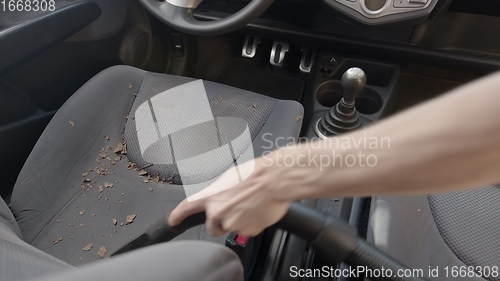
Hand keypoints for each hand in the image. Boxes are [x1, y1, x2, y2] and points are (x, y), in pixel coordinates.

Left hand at [168, 156, 289, 236]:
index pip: (187, 207)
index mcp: (212, 196)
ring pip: (230, 228)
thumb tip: (220, 198)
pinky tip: (256, 212)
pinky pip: (245, 231)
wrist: (273, 179)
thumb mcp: (229, 178)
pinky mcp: (246, 231)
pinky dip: (250, 224)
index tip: (173, 220)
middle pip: (212, 226)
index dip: (177, 215)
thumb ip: (220, 192)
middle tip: (235, 210)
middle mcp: (218, 212)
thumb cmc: (255, 174)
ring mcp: (232, 223)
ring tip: (249, 206)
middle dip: (220, 222)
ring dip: (237, 221)